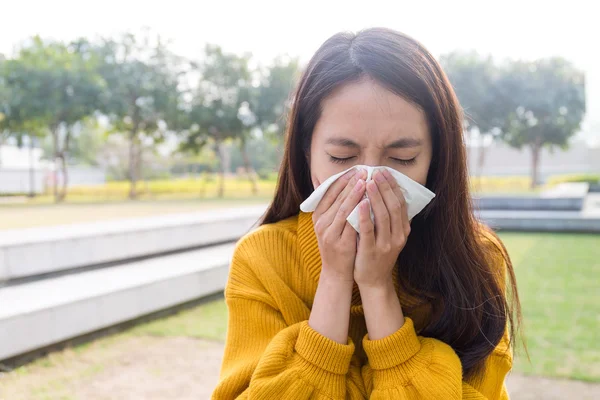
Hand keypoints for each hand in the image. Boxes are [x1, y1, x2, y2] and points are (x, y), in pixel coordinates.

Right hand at [312, 168, 366, 282]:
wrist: (337, 272)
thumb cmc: (338, 244)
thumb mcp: (332, 224)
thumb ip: (337, 207)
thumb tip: (348, 184)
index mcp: (318, 216)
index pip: (329, 192)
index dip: (343, 180)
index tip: (355, 170)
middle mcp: (321, 224)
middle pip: (337, 199)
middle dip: (351, 184)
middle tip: (363, 171)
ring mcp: (330, 234)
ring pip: (343, 210)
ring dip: (355, 195)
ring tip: (366, 182)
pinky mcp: (340, 244)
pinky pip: (351, 225)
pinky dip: (359, 213)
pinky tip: (368, 204)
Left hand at [354, 169, 410, 288]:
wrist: (374, 280)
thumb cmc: (378, 253)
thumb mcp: (390, 236)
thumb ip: (390, 218)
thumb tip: (388, 193)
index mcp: (403, 230)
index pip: (401, 203)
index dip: (393, 187)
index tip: (384, 172)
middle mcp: (398, 236)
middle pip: (393, 207)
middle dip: (385, 188)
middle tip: (376, 172)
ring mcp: (385, 244)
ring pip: (383, 217)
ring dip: (376, 198)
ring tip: (369, 183)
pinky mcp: (371, 251)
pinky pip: (368, 231)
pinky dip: (365, 216)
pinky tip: (360, 203)